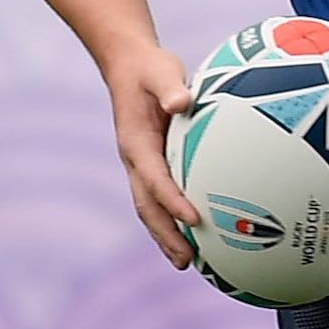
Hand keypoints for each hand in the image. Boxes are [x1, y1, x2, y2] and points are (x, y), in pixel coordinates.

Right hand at [104, 44, 199, 267]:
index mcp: (136, 143)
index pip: (155, 179)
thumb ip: (170, 86)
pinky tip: (199, 234)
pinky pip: (162, 198)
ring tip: (190, 263)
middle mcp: (136, 161)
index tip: (193, 219)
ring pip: (152, 209)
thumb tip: (182, 101)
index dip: (172, 200)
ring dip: (167, 237)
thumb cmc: (149, 67)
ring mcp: (142, 166)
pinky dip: (174, 220)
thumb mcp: (160, 69)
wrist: (129, 66)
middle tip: (187, 261)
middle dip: (164, 236)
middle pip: (147, 207)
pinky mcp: (152, 166)